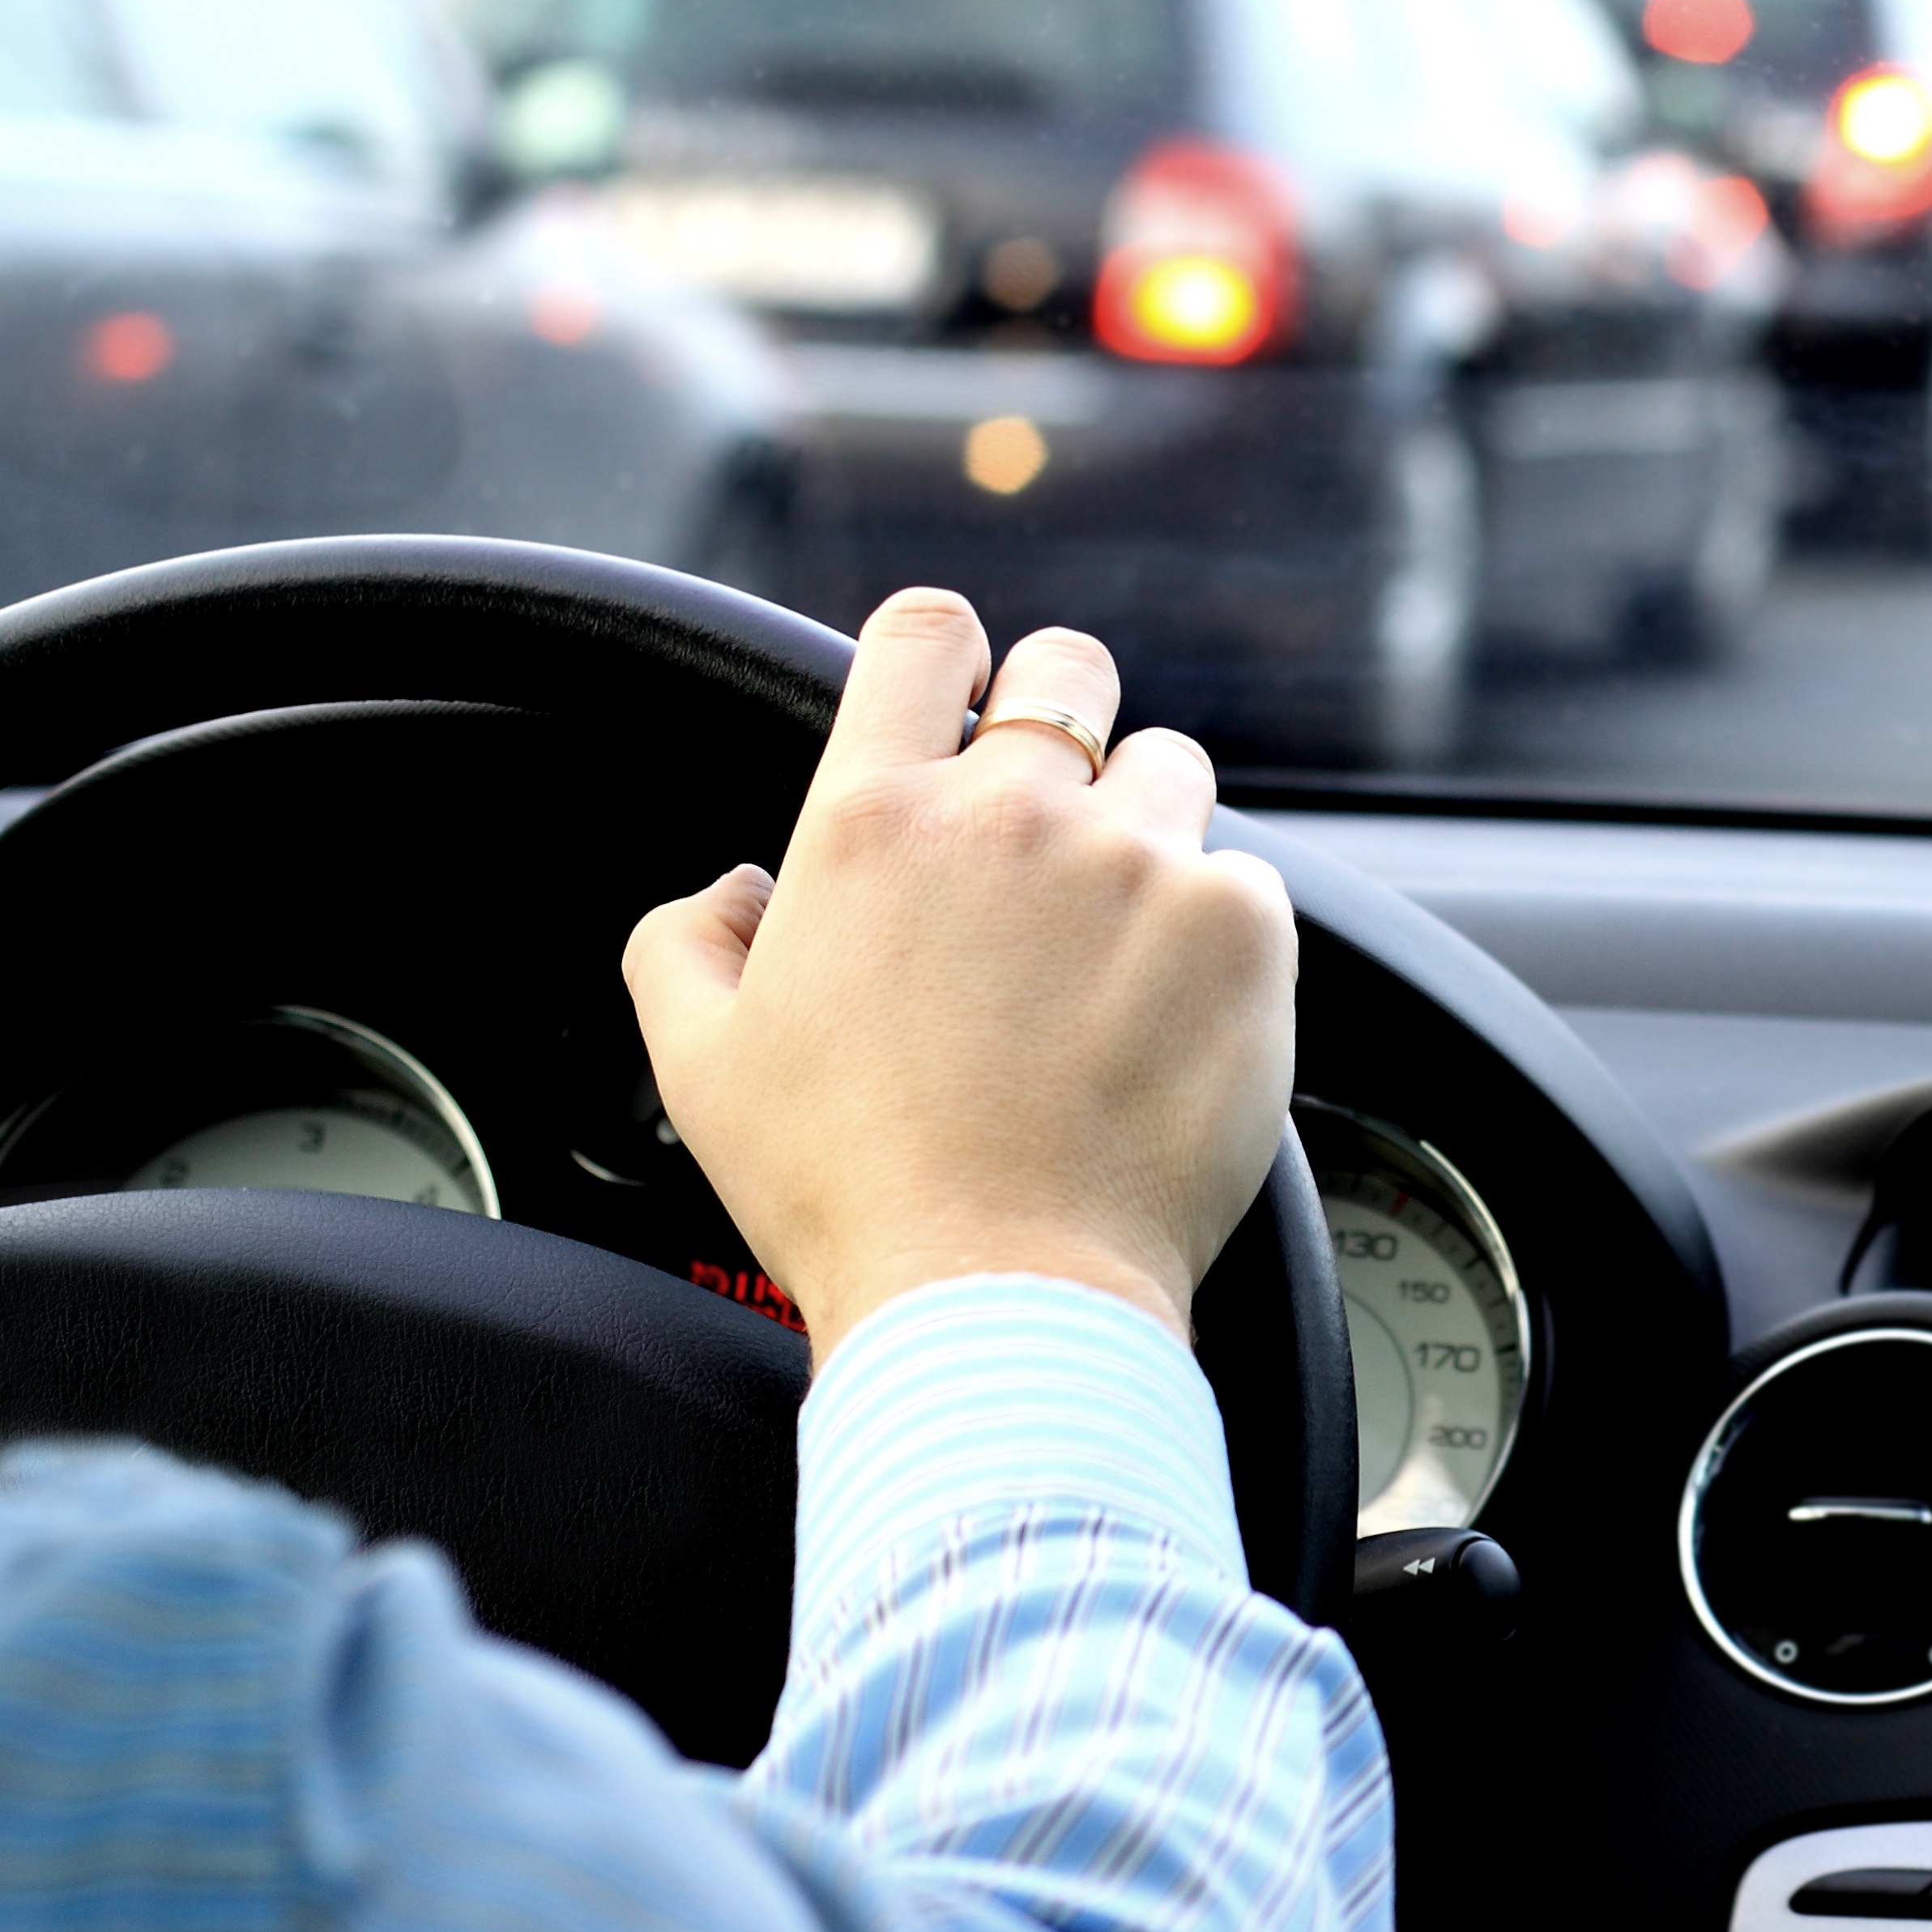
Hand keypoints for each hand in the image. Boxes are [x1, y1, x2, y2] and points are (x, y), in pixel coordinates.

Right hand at [620, 590, 1295, 1363]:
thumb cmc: (848, 1192)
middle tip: (1054, 818)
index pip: (922, 636)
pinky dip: (1217, 929)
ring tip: (1115, 944)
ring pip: (1170, 770)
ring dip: (1146, 829)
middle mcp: (1011, 815)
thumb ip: (687, 938)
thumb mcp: (699, 1061)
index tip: (963, 689)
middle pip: (1068, 670)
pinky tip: (1170, 1013)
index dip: (947, 649)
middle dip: (1064, 719)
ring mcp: (1137, 862)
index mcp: (875, 823)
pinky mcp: (1239, 927)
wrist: (998, 1295)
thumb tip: (737, 889)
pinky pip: (1244, 879)